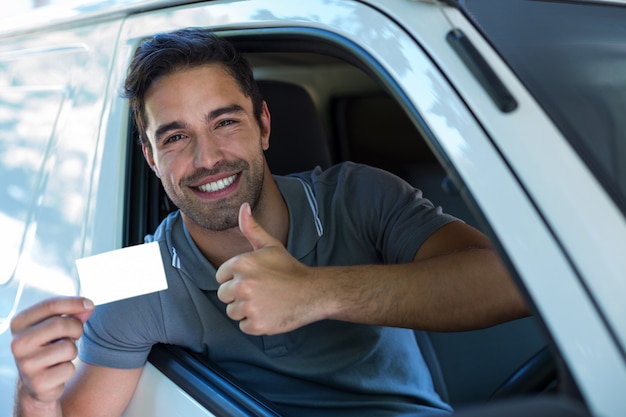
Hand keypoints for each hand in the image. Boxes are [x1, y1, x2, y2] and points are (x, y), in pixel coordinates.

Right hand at [10, 297, 94, 406]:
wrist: (36, 382)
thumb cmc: (49, 346)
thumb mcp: (56, 326)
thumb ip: (72, 314)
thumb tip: (88, 307)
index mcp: (19, 323)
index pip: (50, 305)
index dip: (74, 303)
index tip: (90, 304)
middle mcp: (18, 343)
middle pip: (60, 324)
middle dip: (76, 329)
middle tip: (74, 336)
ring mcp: (26, 364)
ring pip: (68, 348)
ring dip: (72, 351)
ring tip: (61, 356)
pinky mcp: (37, 382)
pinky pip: (69, 368)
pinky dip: (69, 369)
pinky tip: (57, 371)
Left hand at [216, 203, 321, 334]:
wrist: (312, 292)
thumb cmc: (288, 268)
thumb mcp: (270, 245)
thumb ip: (252, 228)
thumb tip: (242, 206)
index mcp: (241, 263)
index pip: (221, 277)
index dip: (236, 278)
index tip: (255, 278)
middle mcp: (242, 284)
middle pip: (224, 295)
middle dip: (239, 295)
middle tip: (261, 291)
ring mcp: (249, 306)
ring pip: (233, 312)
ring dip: (246, 310)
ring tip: (266, 302)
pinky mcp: (256, 325)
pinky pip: (244, 326)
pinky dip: (255, 323)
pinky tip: (269, 313)